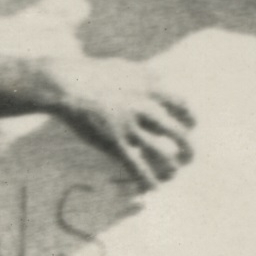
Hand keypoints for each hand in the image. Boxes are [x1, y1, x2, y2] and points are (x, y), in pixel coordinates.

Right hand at [29, 53, 197, 187]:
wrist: (65, 83)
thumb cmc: (92, 74)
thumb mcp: (127, 67)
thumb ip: (147, 74)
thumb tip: (161, 77)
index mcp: (152, 90)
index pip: (183, 107)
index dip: (190, 120)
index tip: (190, 127)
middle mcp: (146, 109)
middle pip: (179, 133)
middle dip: (188, 148)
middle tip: (189, 156)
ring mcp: (131, 127)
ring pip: (162, 153)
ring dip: (172, 167)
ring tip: (174, 173)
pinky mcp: (114, 142)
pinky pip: (136, 165)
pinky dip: (147, 179)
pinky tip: (153, 188)